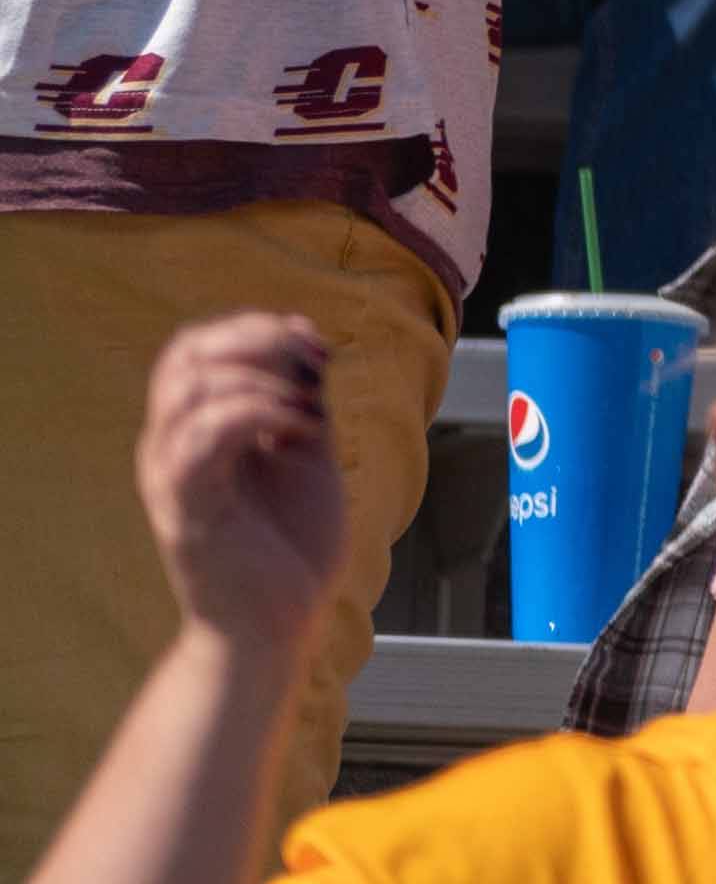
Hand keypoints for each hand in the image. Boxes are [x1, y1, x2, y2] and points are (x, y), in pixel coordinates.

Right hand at [135, 312, 345, 656]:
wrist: (280, 620)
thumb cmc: (289, 539)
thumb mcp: (305, 447)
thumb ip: (301, 394)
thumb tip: (304, 335)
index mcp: (194, 430)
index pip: (194, 348)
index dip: (253, 327)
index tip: (312, 342)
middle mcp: (171, 449)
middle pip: (182, 356)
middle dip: (252, 339)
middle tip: (307, 362)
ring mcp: (174, 480)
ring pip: (187, 389)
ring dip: (258, 378)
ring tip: (305, 406)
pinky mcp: (189, 511)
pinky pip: (200, 440)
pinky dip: (255, 414)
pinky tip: (299, 428)